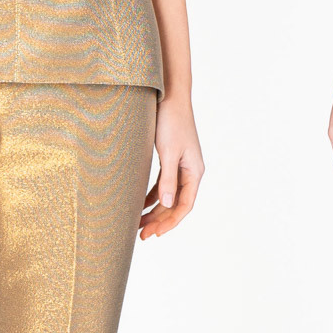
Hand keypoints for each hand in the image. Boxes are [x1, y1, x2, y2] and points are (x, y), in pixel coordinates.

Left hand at [140, 95, 203, 239]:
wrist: (169, 96)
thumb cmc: (171, 121)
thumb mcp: (169, 152)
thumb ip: (167, 179)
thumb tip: (166, 204)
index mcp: (194, 171)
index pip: (185, 205)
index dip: (170, 222)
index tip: (155, 234)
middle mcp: (190, 171)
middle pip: (176, 204)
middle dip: (160, 221)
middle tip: (142, 235)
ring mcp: (180, 166)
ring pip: (168, 196)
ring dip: (154, 211)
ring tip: (138, 225)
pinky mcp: (170, 159)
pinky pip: (162, 185)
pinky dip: (151, 196)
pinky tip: (139, 205)